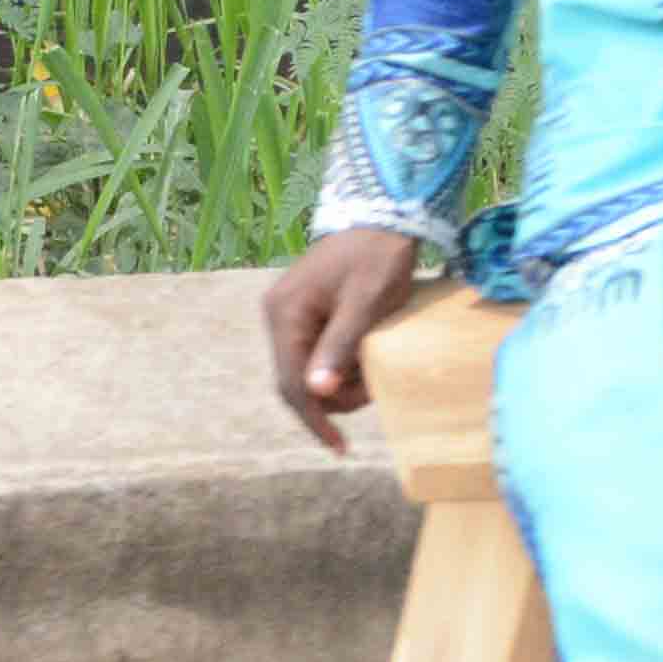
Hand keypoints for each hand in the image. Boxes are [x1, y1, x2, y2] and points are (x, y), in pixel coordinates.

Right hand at [259, 224, 431, 451]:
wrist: (385, 216)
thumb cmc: (377, 257)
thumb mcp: (365, 303)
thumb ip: (339, 346)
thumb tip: (317, 392)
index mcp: (285, 313)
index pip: (291, 383)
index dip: (314, 419)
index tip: (339, 445)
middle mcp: (277, 314)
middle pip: (296, 380)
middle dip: (333, 397)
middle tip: (373, 391)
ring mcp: (289, 312)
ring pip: (307, 369)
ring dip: (340, 380)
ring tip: (374, 369)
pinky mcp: (304, 311)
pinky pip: (315, 351)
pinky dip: (340, 363)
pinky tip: (365, 358)